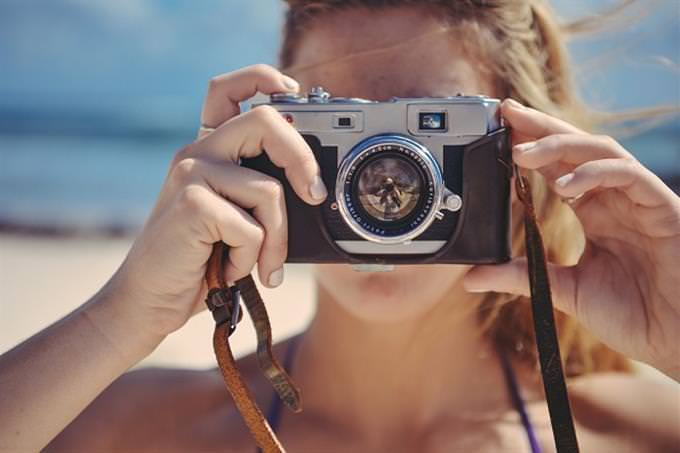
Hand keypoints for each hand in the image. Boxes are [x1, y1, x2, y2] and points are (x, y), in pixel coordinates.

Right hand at [104, 64, 326, 337]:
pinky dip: (250, 259)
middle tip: (316, 195)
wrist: (149, 302)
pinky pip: (251, 228)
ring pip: (269, 190)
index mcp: (206, 151)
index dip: (261, 78)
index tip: (292, 91)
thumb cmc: (199, 262)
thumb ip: (258, 194)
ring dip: (277, 239)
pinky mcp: (191, 204)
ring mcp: (191, 175)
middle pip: (265, 121)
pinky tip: (228, 270)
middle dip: (302, 159)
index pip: (226, 90)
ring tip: (260, 265)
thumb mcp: (233, 220)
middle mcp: (196, 153)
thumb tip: (314, 189)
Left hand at [463, 99, 679, 379]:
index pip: (558, 166)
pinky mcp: (661, 206)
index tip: (497, 131)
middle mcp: (614, 199)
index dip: (530, 145)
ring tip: (522, 152)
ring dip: (559, 145)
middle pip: (575, 148)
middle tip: (505, 113)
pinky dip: (595, 174)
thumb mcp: (563, 291)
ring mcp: (638, 199)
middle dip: (540, 127)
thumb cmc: (632, 314)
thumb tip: (471, 277)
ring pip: (600, 151)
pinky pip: (628, 175)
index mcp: (594, 212)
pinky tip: (563, 186)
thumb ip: (521, 277)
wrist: (675, 339)